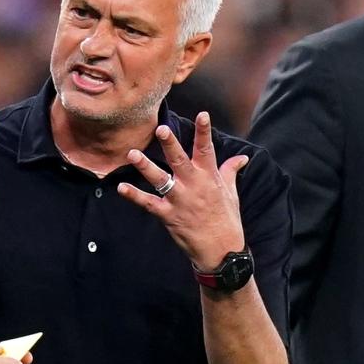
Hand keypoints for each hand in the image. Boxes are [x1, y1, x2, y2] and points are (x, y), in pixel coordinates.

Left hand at [117, 112, 247, 270]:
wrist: (221, 250)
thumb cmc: (226, 218)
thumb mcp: (231, 192)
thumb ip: (230, 171)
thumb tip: (242, 157)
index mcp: (209, 177)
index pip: (207, 149)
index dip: (204, 131)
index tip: (203, 114)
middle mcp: (193, 185)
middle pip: (180, 160)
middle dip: (170, 144)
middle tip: (160, 129)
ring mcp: (179, 200)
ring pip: (160, 179)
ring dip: (145, 167)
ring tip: (132, 154)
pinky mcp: (168, 216)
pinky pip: (148, 203)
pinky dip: (134, 196)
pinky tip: (121, 187)